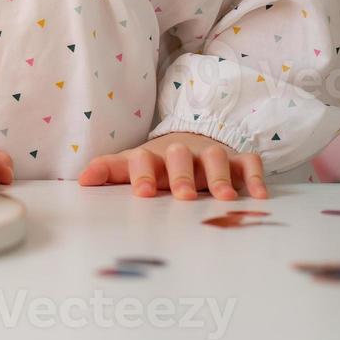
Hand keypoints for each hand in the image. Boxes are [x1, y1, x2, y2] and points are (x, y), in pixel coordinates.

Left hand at [76, 131, 268, 200]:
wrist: (193, 141)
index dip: (142, 174)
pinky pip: (249, 163)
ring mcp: (210, 155)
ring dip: (219, 176)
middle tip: (184, 197)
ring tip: (224, 198)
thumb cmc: (158, 164)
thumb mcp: (132, 165)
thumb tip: (81, 180)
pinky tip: (259, 196)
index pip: (142, 160)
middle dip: (182, 176)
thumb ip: (109, 171)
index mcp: (152, 157)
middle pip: (180, 157)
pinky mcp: (237, 160)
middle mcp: (181, 154)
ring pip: (215, 158)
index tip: (142, 194)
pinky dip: (254, 177)